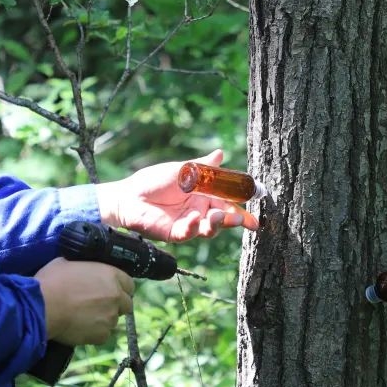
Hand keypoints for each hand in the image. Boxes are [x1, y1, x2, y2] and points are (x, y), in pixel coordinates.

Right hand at [35, 258, 134, 344]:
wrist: (43, 307)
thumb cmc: (52, 281)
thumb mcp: (66, 263)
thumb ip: (82, 267)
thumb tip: (79, 270)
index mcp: (110, 275)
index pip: (129, 284)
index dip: (120, 288)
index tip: (111, 291)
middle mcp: (116, 296)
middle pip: (126, 304)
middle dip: (116, 305)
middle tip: (98, 306)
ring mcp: (110, 317)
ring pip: (113, 321)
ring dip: (103, 319)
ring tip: (84, 318)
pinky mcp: (101, 335)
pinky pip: (102, 335)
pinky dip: (94, 333)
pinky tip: (80, 328)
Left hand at [95, 149, 260, 242]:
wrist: (128, 196)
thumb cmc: (153, 181)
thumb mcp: (181, 170)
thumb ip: (202, 166)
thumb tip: (220, 153)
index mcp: (204, 195)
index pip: (228, 200)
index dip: (243, 205)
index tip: (258, 204)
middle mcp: (200, 210)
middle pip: (224, 218)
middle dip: (236, 219)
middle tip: (243, 219)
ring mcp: (189, 223)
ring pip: (211, 228)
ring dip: (218, 223)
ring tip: (217, 215)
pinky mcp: (176, 234)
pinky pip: (190, 233)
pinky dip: (194, 226)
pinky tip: (194, 218)